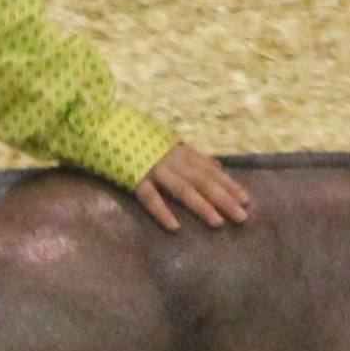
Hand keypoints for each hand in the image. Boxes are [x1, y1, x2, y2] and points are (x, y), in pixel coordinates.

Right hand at [134, 143, 252, 232]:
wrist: (103, 123)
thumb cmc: (137, 137)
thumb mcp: (170, 142)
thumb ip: (193, 155)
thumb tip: (216, 165)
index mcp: (181, 151)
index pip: (211, 170)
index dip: (229, 185)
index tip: (247, 200)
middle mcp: (172, 159)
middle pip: (203, 181)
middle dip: (224, 199)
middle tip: (242, 217)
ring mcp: (153, 168)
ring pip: (182, 189)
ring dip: (201, 206)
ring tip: (218, 223)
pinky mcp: (133, 177)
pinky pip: (149, 197)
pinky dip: (162, 211)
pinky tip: (174, 227)